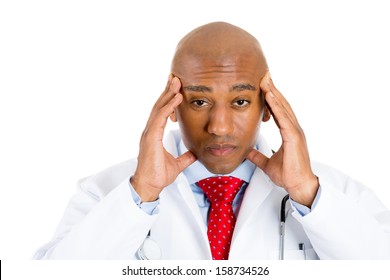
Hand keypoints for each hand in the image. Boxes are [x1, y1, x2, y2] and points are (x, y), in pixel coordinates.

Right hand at [131, 75, 196, 201]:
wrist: (149, 186)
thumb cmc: (158, 175)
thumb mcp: (177, 164)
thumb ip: (185, 157)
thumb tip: (194, 153)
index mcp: (154, 134)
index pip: (162, 113)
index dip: (168, 100)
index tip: (176, 89)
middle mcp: (150, 131)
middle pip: (159, 106)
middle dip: (167, 91)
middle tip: (176, 78)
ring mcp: (149, 133)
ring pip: (159, 108)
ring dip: (168, 94)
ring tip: (176, 82)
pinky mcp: (151, 138)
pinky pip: (160, 118)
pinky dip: (168, 107)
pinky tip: (176, 98)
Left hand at [246, 72, 318, 206]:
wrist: (299, 185)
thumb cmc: (288, 174)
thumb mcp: (267, 163)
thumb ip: (258, 156)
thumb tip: (248, 152)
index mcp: (288, 132)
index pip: (279, 111)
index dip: (271, 99)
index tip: (264, 87)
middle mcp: (293, 129)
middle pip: (282, 105)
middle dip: (273, 90)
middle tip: (264, 76)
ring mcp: (295, 132)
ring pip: (283, 108)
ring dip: (274, 93)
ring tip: (265, 80)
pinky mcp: (294, 137)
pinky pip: (284, 118)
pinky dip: (277, 106)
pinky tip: (270, 96)